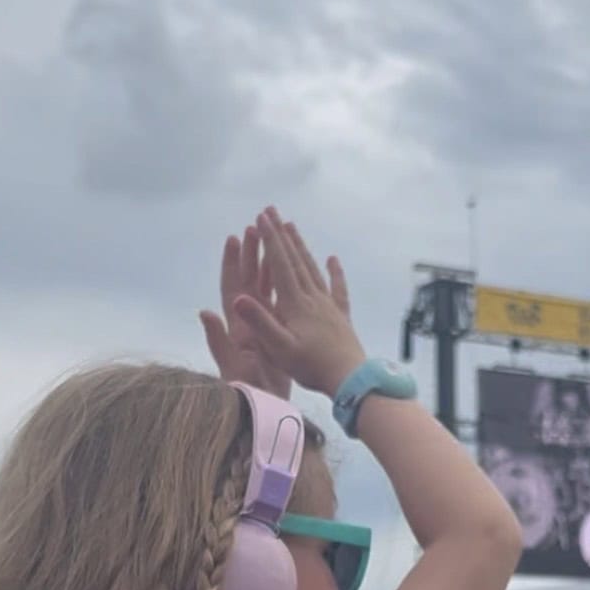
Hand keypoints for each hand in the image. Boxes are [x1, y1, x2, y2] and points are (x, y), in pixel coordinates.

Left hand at [199, 217, 290, 397]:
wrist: (265, 410)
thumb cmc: (249, 390)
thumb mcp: (231, 365)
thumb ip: (217, 340)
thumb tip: (204, 312)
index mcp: (238, 326)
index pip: (234, 286)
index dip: (232, 262)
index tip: (235, 237)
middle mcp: (248, 323)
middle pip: (249, 281)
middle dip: (252, 254)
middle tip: (257, 227)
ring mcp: (263, 328)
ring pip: (267, 290)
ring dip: (269, 266)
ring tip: (275, 243)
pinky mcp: (278, 336)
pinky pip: (283, 305)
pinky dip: (287, 289)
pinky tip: (298, 278)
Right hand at [236, 213, 364, 398]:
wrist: (351, 378)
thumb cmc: (312, 367)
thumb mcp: (279, 348)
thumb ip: (260, 322)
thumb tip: (239, 298)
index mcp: (295, 303)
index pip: (279, 264)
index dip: (270, 239)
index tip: (261, 218)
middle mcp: (312, 297)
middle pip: (295, 259)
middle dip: (281, 234)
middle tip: (271, 211)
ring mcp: (328, 304)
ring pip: (312, 268)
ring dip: (300, 246)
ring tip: (292, 227)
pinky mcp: (341, 315)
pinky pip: (337, 288)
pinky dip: (335, 272)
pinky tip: (332, 259)